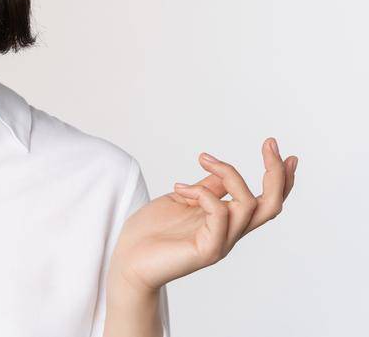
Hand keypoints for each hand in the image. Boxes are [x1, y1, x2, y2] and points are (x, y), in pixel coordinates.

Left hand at [111, 138, 298, 293]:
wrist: (126, 261)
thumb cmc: (150, 233)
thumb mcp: (182, 201)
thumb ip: (205, 189)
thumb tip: (221, 170)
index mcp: (226, 221)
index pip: (264, 200)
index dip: (278, 176)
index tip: (275, 147)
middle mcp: (229, 232)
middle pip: (271, 205)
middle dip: (276, 173)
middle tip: (269, 144)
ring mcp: (221, 242)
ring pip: (249, 206)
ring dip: (230, 174)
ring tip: (204, 160)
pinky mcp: (207, 250)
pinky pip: (220, 216)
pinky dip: (205, 195)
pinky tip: (180, 188)